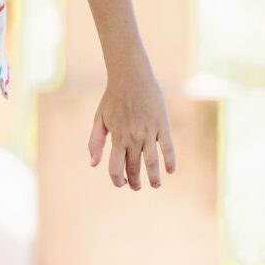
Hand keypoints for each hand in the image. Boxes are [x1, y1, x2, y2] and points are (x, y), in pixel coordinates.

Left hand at [88, 60, 175, 190]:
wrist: (131, 77)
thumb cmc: (113, 98)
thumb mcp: (99, 119)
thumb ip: (95, 142)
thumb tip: (93, 165)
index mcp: (117, 137)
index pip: (116, 168)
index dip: (117, 180)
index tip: (121, 183)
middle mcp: (133, 138)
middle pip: (135, 168)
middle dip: (135, 181)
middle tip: (136, 187)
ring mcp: (149, 132)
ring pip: (152, 162)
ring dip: (154, 177)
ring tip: (155, 185)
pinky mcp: (162, 125)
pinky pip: (168, 147)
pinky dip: (170, 161)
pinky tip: (171, 171)